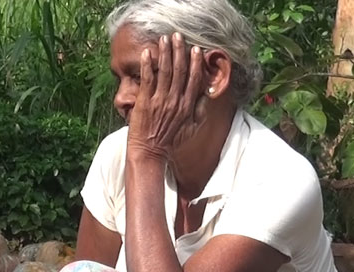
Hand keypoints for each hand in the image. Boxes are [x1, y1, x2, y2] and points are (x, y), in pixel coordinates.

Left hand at [127, 32, 208, 159]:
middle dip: (180, 51)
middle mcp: (176, 101)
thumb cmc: (170, 140)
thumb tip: (208, 94)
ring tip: (164, 39)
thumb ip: (201, 110)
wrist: (150, 152)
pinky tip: (147, 52)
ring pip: (165, 71)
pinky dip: (148, 65)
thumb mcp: (192, 127)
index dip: (196, 63)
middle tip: (178, 36)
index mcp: (188, 106)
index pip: (194, 79)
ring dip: (165, 53)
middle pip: (180, 71)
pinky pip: (147, 79)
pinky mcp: (145, 102)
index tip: (196, 49)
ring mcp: (160, 101)